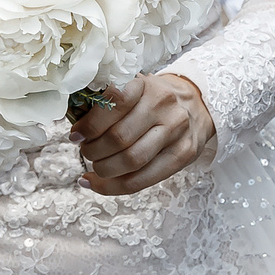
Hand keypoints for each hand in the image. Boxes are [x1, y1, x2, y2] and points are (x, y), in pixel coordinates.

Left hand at [72, 72, 213, 193]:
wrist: (198, 105)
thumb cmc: (154, 100)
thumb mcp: (135, 89)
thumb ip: (108, 104)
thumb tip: (76, 131)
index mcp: (148, 87)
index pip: (115, 103)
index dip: (90, 124)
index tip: (76, 135)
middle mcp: (165, 108)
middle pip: (119, 138)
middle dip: (93, 151)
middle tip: (86, 152)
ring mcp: (177, 133)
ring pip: (131, 161)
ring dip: (103, 170)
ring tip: (95, 168)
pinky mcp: (183, 155)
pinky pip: (142, 180)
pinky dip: (113, 187)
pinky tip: (98, 184)